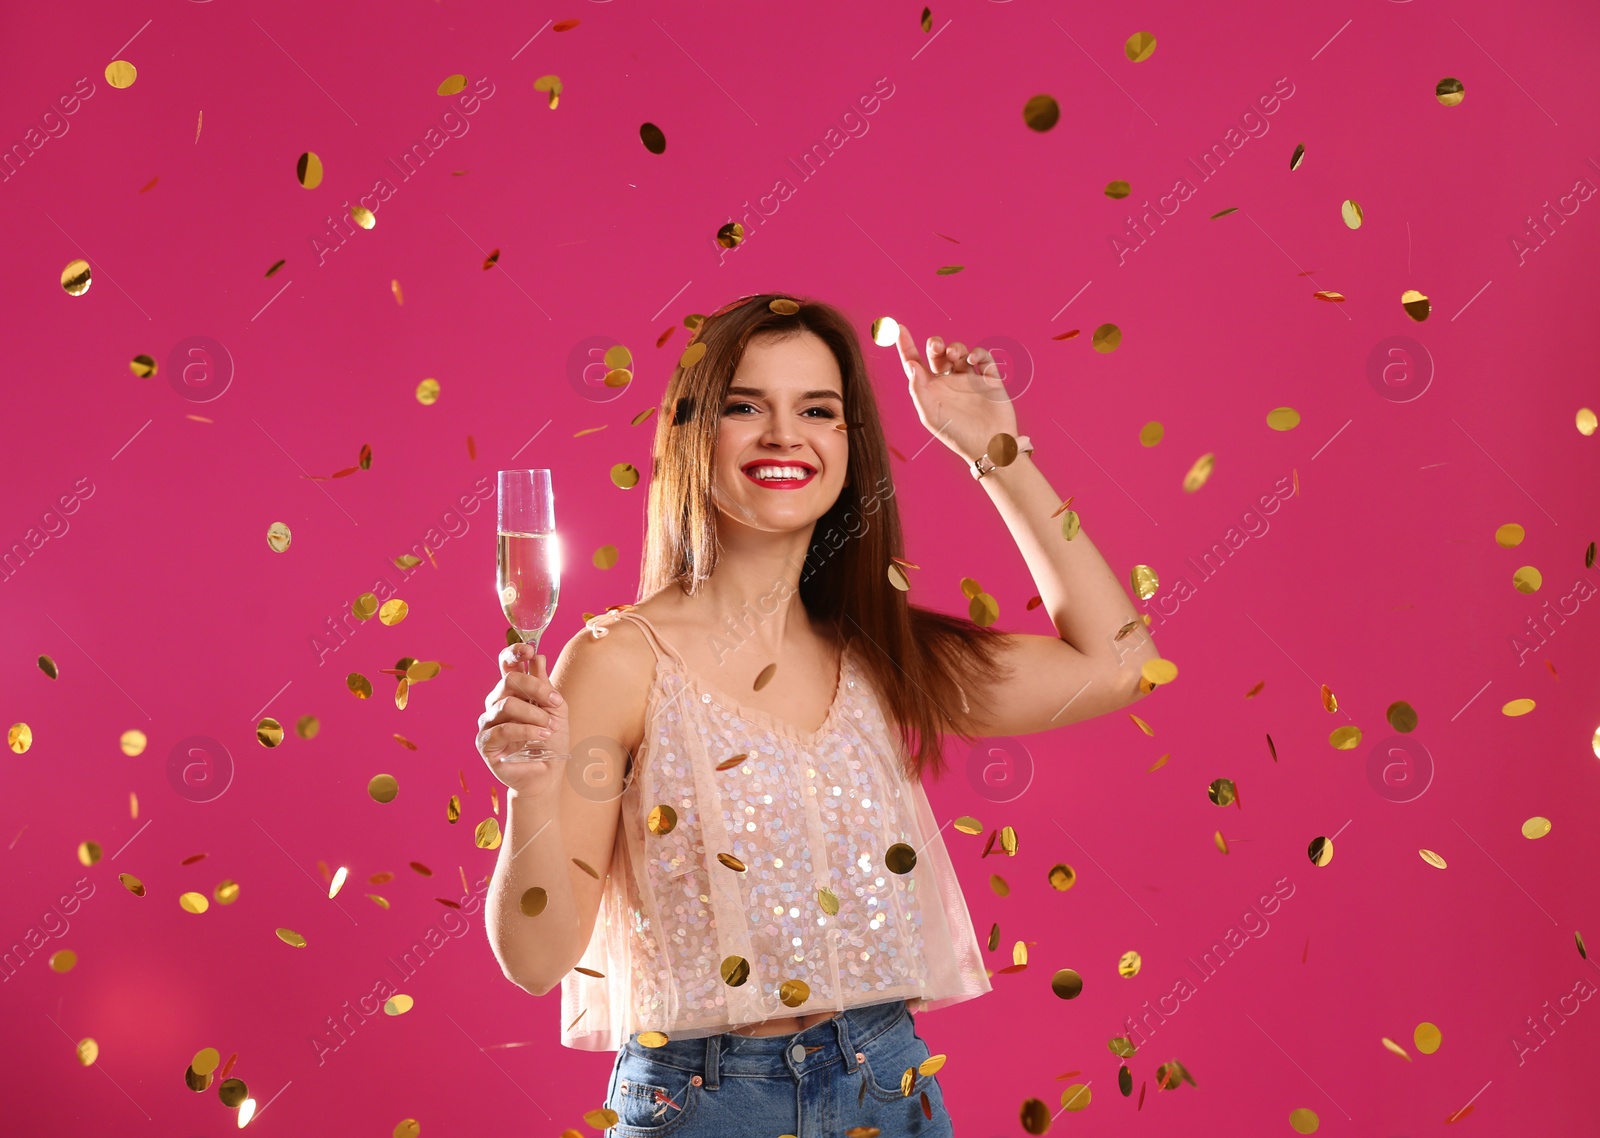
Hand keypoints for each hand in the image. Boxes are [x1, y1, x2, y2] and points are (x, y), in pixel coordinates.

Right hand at [477, 642, 571, 796]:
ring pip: (505, 705)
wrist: (548, 774)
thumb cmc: (551, 742)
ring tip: (549, 726)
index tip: (529, 649)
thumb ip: (544, 685)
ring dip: (533, 714)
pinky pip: (502, 729)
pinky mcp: (485, 743)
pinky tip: (541, 734)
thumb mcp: (555, 710)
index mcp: (512, 693)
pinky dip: (525, 730)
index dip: (513, 653)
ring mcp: (488, 723)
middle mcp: (496, 704)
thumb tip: (538, 657)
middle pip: (507, 681)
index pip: (506, 666)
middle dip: (534, 688)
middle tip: (554, 701)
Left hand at [893, 323, 1018, 464]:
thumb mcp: (930, 415)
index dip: (906, 346)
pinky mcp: (989, 378)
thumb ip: (918, 390)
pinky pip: (982, 358)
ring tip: (954, 355)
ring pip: (959, 352)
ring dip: (955, 348)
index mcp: (931, 390)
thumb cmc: (956, 435)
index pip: (915, 363)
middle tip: (936, 347)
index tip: (899, 329)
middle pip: (937, 354)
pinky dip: (977, 353)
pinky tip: (972, 360)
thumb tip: (911, 365)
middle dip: (935, 345)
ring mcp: (969, 379)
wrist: (989, 445)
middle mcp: (948, 382)